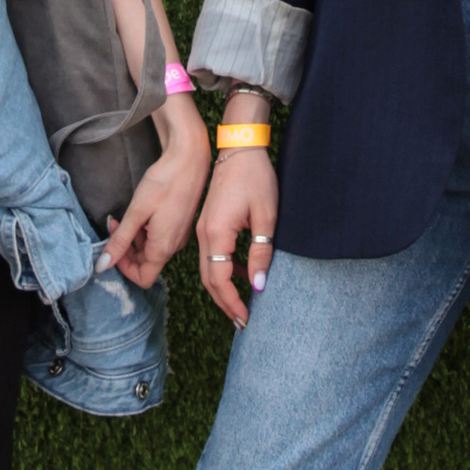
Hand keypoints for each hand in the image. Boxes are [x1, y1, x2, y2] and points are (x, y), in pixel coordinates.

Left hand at [102, 99, 211, 289]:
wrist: (189, 159)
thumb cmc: (164, 183)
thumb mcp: (136, 212)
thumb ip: (119, 241)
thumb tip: (102, 266)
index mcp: (164, 247)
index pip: (143, 278)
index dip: (124, 267)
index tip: (113, 245)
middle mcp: (173, 247)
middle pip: (145, 264)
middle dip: (125, 250)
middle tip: (115, 226)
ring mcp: (178, 236)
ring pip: (150, 250)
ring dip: (134, 239)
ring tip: (126, 216)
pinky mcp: (179, 226)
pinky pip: (159, 238)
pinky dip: (145, 230)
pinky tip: (141, 211)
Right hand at [196, 148, 279, 331]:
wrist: (240, 148)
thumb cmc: (256, 178)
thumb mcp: (266, 217)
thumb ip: (261, 253)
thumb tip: (258, 286)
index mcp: (216, 233)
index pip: (219, 279)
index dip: (232, 302)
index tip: (246, 319)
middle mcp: (203, 234)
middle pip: (208, 279)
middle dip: (224, 302)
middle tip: (242, 321)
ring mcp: (203, 228)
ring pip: (208, 268)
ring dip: (223, 288)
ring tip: (243, 304)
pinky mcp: (208, 223)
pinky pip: (212, 255)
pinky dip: (224, 271)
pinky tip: (244, 275)